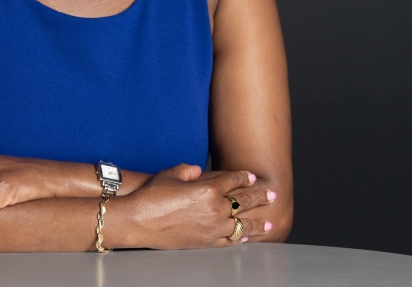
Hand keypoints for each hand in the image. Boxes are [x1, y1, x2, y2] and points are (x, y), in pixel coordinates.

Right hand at [116, 163, 276, 248]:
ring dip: (258, 223)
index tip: (253, 176)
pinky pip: (229, 241)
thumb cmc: (152, 196)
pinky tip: (248, 237)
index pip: (233, 180)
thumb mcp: (171, 174)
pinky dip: (241, 238)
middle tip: (272, 195)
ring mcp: (212, 228)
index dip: (244, 177)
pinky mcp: (205, 242)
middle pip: (244, 201)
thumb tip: (198, 171)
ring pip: (242, 224)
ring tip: (270, 223)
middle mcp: (215, 208)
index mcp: (208, 188)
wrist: (139, 221)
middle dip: (260, 197)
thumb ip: (188, 170)